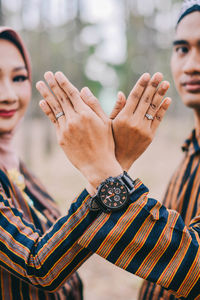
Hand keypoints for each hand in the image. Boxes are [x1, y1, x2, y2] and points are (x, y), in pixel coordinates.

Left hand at [36, 72, 121, 190]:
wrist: (98, 165)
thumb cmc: (106, 143)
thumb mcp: (106, 122)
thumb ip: (94, 105)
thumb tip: (83, 89)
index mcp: (86, 114)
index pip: (72, 94)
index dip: (64, 83)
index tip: (58, 74)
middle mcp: (74, 119)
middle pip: (61, 98)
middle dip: (54, 84)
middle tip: (47, 73)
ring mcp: (66, 129)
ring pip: (54, 108)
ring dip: (46, 95)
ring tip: (40, 84)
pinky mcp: (61, 138)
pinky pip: (53, 121)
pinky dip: (47, 111)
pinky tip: (42, 102)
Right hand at [109, 72, 170, 170]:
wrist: (120, 159)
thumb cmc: (111, 139)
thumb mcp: (108, 124)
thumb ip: (116, 108)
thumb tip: (121, 93)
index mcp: (123, 118)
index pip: (134, 97)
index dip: (141, 85)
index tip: (147, 75)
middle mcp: (134, 122)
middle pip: (145, 100)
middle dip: (153, 86)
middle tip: (159, 74)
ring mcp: (144, 129)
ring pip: (153, 109)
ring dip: (160, 95)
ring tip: (166, 83)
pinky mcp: (150, 136)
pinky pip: (158, 120)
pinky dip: (163, 109)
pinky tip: (168, 99)